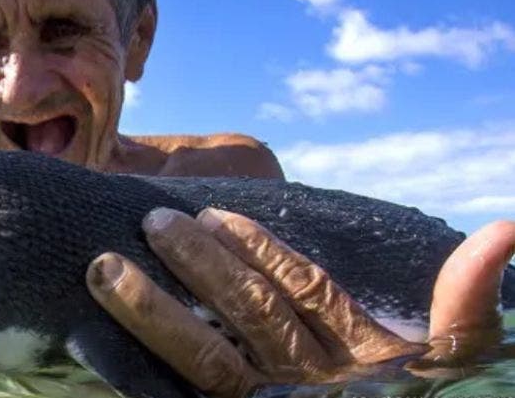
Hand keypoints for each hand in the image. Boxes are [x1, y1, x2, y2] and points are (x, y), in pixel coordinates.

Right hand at [85, 207, 514, 397]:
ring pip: (216, 358)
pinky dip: (171, 375)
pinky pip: (212, 389)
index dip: (262, 248)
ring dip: (164, 315)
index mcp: (347, 352)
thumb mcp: (453, 361)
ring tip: (115, 266)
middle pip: (245, 315)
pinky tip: (132, 352)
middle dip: (200, 269)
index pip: (298, 290)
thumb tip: (507, 228)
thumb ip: (466, 302)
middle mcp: (304, 375)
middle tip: (152, 222)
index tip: (217, 212)